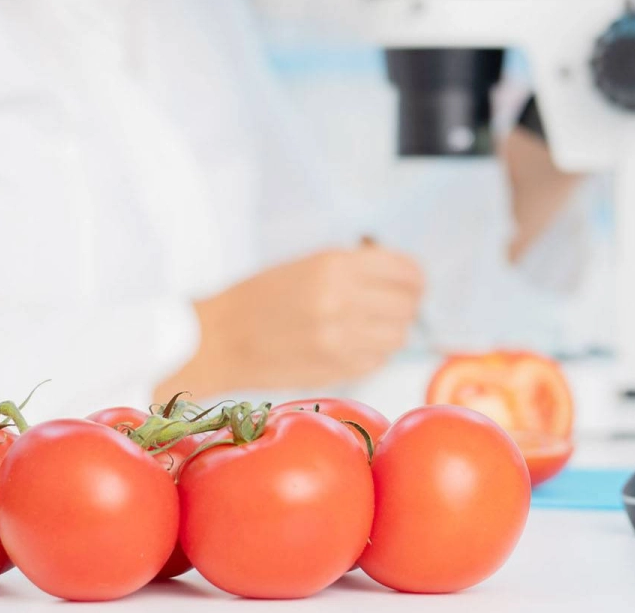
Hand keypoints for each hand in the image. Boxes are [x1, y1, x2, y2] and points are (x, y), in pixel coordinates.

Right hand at [160, 243, 424, 398]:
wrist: (221, 340)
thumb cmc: (258, 297)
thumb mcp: (306, 264)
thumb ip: (353, 267)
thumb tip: (397, 275)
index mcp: (334, 267)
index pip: (404, 271)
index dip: (413, 276)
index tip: (411, 280)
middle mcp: (343, 302)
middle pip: (407, 305)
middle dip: (405, 302)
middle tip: (392, 302)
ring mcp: (342, 340)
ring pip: (398, 336)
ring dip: (390, 329)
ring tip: (368, 325)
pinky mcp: (338, 370)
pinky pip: (378, 360)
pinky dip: (374, 352)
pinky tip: (353, 343)